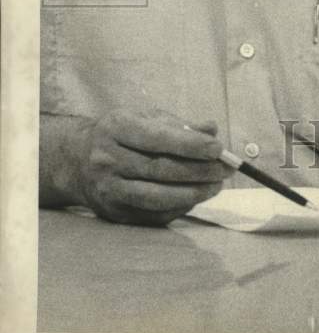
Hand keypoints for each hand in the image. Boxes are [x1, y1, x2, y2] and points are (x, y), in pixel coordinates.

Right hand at [72, 108, 232, 225]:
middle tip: (226, 170)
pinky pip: (151, 214)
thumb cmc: (124, 134)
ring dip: (192, 193)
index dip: (190, 145)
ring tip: (216, 186)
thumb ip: (180, 125)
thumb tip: (211, 130)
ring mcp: (108, 189)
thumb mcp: (147, 118)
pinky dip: (178, 208)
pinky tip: (195, 198)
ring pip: (156, 196)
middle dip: (198, 171)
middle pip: (160, 169)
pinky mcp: (113, 212)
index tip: (218, 148)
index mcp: (117, 127)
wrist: (78, 160)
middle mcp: (108, 159)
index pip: (158, 138)